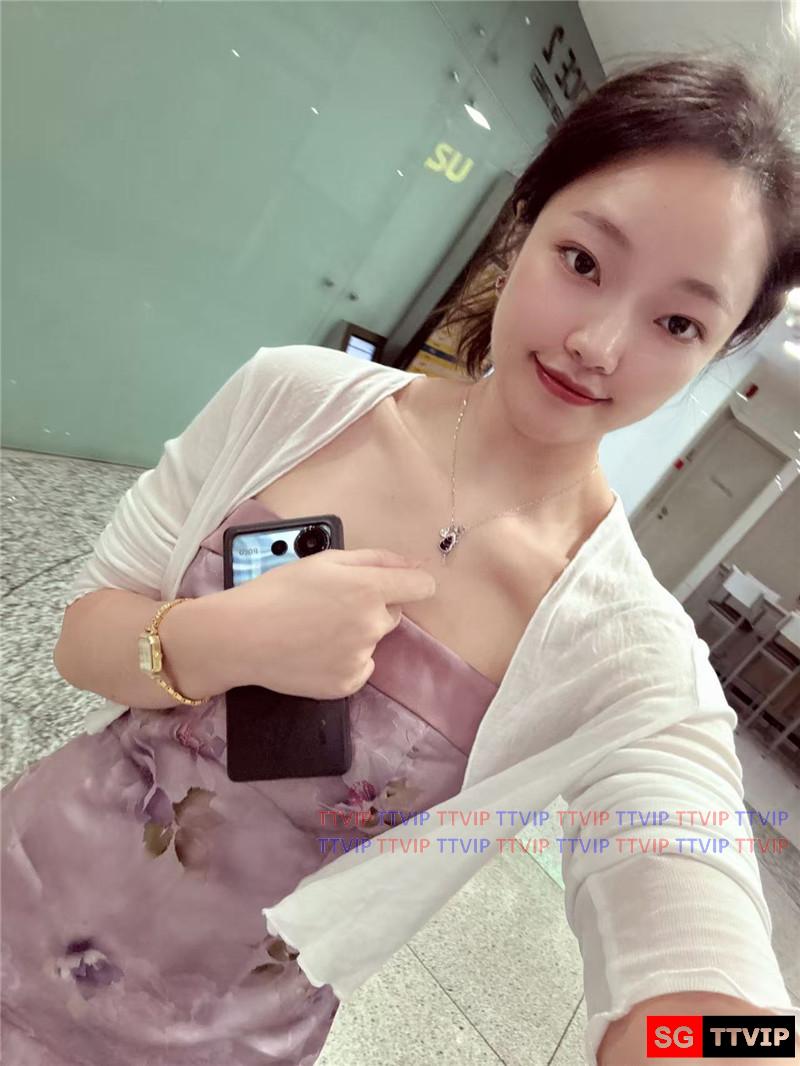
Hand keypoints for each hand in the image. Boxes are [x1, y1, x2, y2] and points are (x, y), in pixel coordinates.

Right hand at [214, 547, 436, 699]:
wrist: (241, 636)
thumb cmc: (279, 591)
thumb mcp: (325, 561)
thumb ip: (376, 559)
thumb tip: (415, 564)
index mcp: (370, 589)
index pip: (422, 586)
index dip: (409, 582)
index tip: (395, 585)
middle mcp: (372, 625)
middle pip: (393, 614)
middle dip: (371, 607)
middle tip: (331, 606)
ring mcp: (361, 658)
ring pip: (373, 641)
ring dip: (355, 635)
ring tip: (316, 630)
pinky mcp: (347, 684)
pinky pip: (360, 667)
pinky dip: (344, 661)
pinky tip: (315, 652)